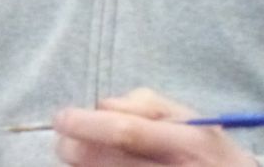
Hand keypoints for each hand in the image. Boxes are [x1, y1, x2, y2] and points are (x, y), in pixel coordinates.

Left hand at [54, 87, 256, 165]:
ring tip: (80, 155)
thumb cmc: (202, 147)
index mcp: (188, 143)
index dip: (87, 125)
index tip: (61, 118)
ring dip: (83, 166)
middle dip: (74, 149)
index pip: (127, 133)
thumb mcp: (186, 116)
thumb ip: (143, 103)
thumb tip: (102, 106)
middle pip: (107, 163)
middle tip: (63, 140)